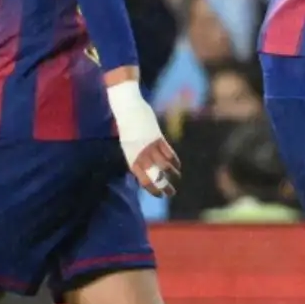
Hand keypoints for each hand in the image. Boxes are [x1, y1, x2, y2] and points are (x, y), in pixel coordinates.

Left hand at [106, 79, 180, 196]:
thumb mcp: (128, 145)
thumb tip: (143, 171)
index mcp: (131, 158)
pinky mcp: (157, 137)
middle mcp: (140, 154)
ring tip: (177, 178)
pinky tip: (177, 165)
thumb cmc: (127, 127)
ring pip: (164, 165)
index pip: (142, 180)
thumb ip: (136, 158)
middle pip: (154, 176)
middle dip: (164, 186)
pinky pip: (168, 152)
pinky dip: (174, 160)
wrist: (128, 108)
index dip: (152, 189)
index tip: (159, 195)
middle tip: (171, 193)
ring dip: (172, 174)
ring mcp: (149, 146)